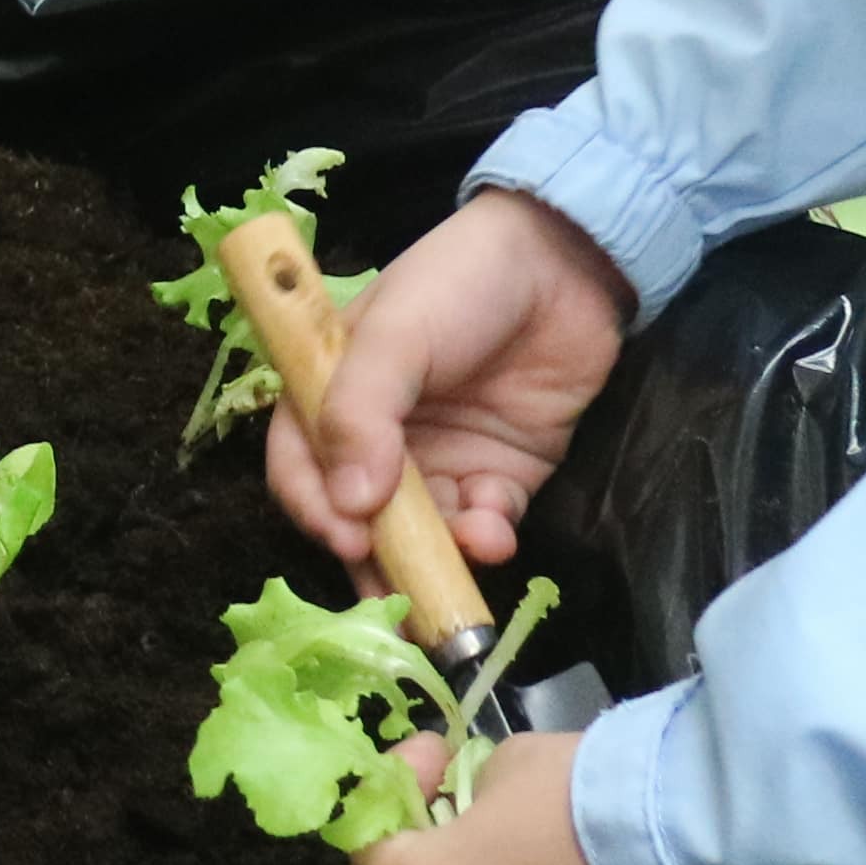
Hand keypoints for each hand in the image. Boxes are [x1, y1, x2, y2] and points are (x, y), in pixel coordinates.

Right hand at [272, 188, 629, 571]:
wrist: (567, 261)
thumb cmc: (461, 281)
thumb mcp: (395, 333)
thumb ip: (362, 413)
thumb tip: (349, 504)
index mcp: (331, 395)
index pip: (298, 467)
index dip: (313, 509)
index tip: (345, 536)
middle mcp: (378, 439)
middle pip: (357, 520)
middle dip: (374, 564)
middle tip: (396, 603)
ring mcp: (440, 462)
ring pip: (420, 538)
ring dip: (435, 562)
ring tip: (458, 569)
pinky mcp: (498, 476)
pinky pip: (480, 528)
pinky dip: (484, 540)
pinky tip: (494, 531)